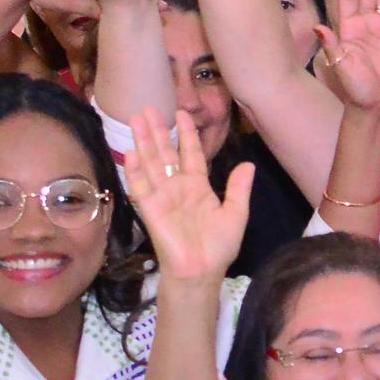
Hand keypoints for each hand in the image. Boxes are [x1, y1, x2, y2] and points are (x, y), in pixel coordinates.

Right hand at [121, 107, 250, 286]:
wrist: (202, 272)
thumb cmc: (219, 247)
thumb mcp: (236, 214)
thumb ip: (238, 188)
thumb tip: (248, 164)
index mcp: (198, 187)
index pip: (191, 154)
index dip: (187, 134)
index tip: (183, 113)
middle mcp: (177, 187)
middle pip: (165, 153)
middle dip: (158, 130)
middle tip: (149, 107)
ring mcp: (162, 197)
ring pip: (151, 163)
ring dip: (143, 141)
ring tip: (136, 118)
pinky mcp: (150, 209)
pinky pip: (141, 186)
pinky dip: (136, 170)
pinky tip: (131, 151)